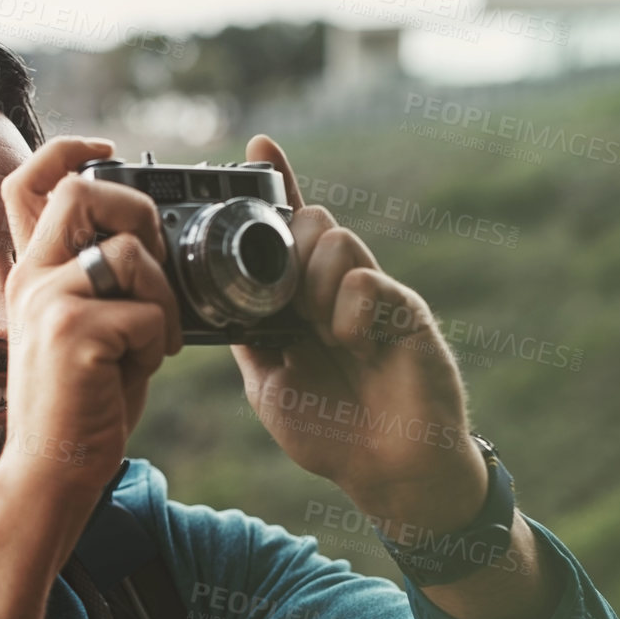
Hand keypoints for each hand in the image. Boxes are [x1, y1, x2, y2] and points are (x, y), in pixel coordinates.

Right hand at [0, 135, 183, 504]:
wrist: (53, 470)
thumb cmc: (82, 405)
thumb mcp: (84, 328)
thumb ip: (101, 281)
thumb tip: (152, 240)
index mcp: (32, 273)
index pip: (27, 183)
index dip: (68, 150)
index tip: (108, 152)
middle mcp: (31, 279)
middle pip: (79, 191)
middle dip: (136, 210)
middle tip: (154, 260)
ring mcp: (48, 303)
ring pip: (128, 254)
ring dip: (161, 296)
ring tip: (152, 339)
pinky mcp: (72, 334)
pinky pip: (145, 312)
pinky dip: (159, 341)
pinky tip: (139, 368)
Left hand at [232, 135, 485, 534]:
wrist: (387, 472)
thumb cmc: (332, 432)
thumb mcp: (267, 382)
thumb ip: (246, 336)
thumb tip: (213, 301)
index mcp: (305, 300)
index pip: (288, 229)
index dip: (277, 185)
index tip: (257, 146)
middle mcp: (340, 288)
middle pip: (310, 221)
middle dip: (285, 242)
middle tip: (285, 298)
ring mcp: (375, 295)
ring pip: (335, 240)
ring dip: (312, 276)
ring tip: (318, 326)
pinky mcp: (406, 311)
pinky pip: (365, 281)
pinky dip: (346, 309)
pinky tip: (350, 341)